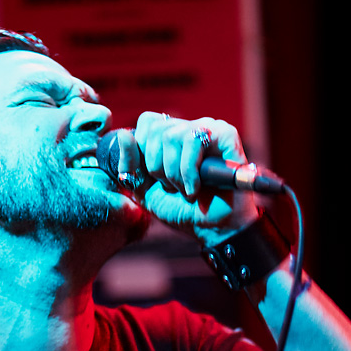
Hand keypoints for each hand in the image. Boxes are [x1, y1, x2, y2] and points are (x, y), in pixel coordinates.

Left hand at [115, 113, 258, 243]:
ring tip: (186, 190)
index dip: (144, 151)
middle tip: (173, 187)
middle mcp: (191, 127)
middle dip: (158, 168)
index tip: (155, 178)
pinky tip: (196, 188)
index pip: (147, 122)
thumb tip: (123, 135)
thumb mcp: (146, 190)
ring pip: (173, 136)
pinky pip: (195, 140)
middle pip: (157, 130)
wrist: (214, 229)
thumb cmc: (183, 210)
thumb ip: (131, 165)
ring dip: (174, 173)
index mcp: (173, 135)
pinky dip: (190, 170)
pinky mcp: (226, 136)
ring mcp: (210, 129)